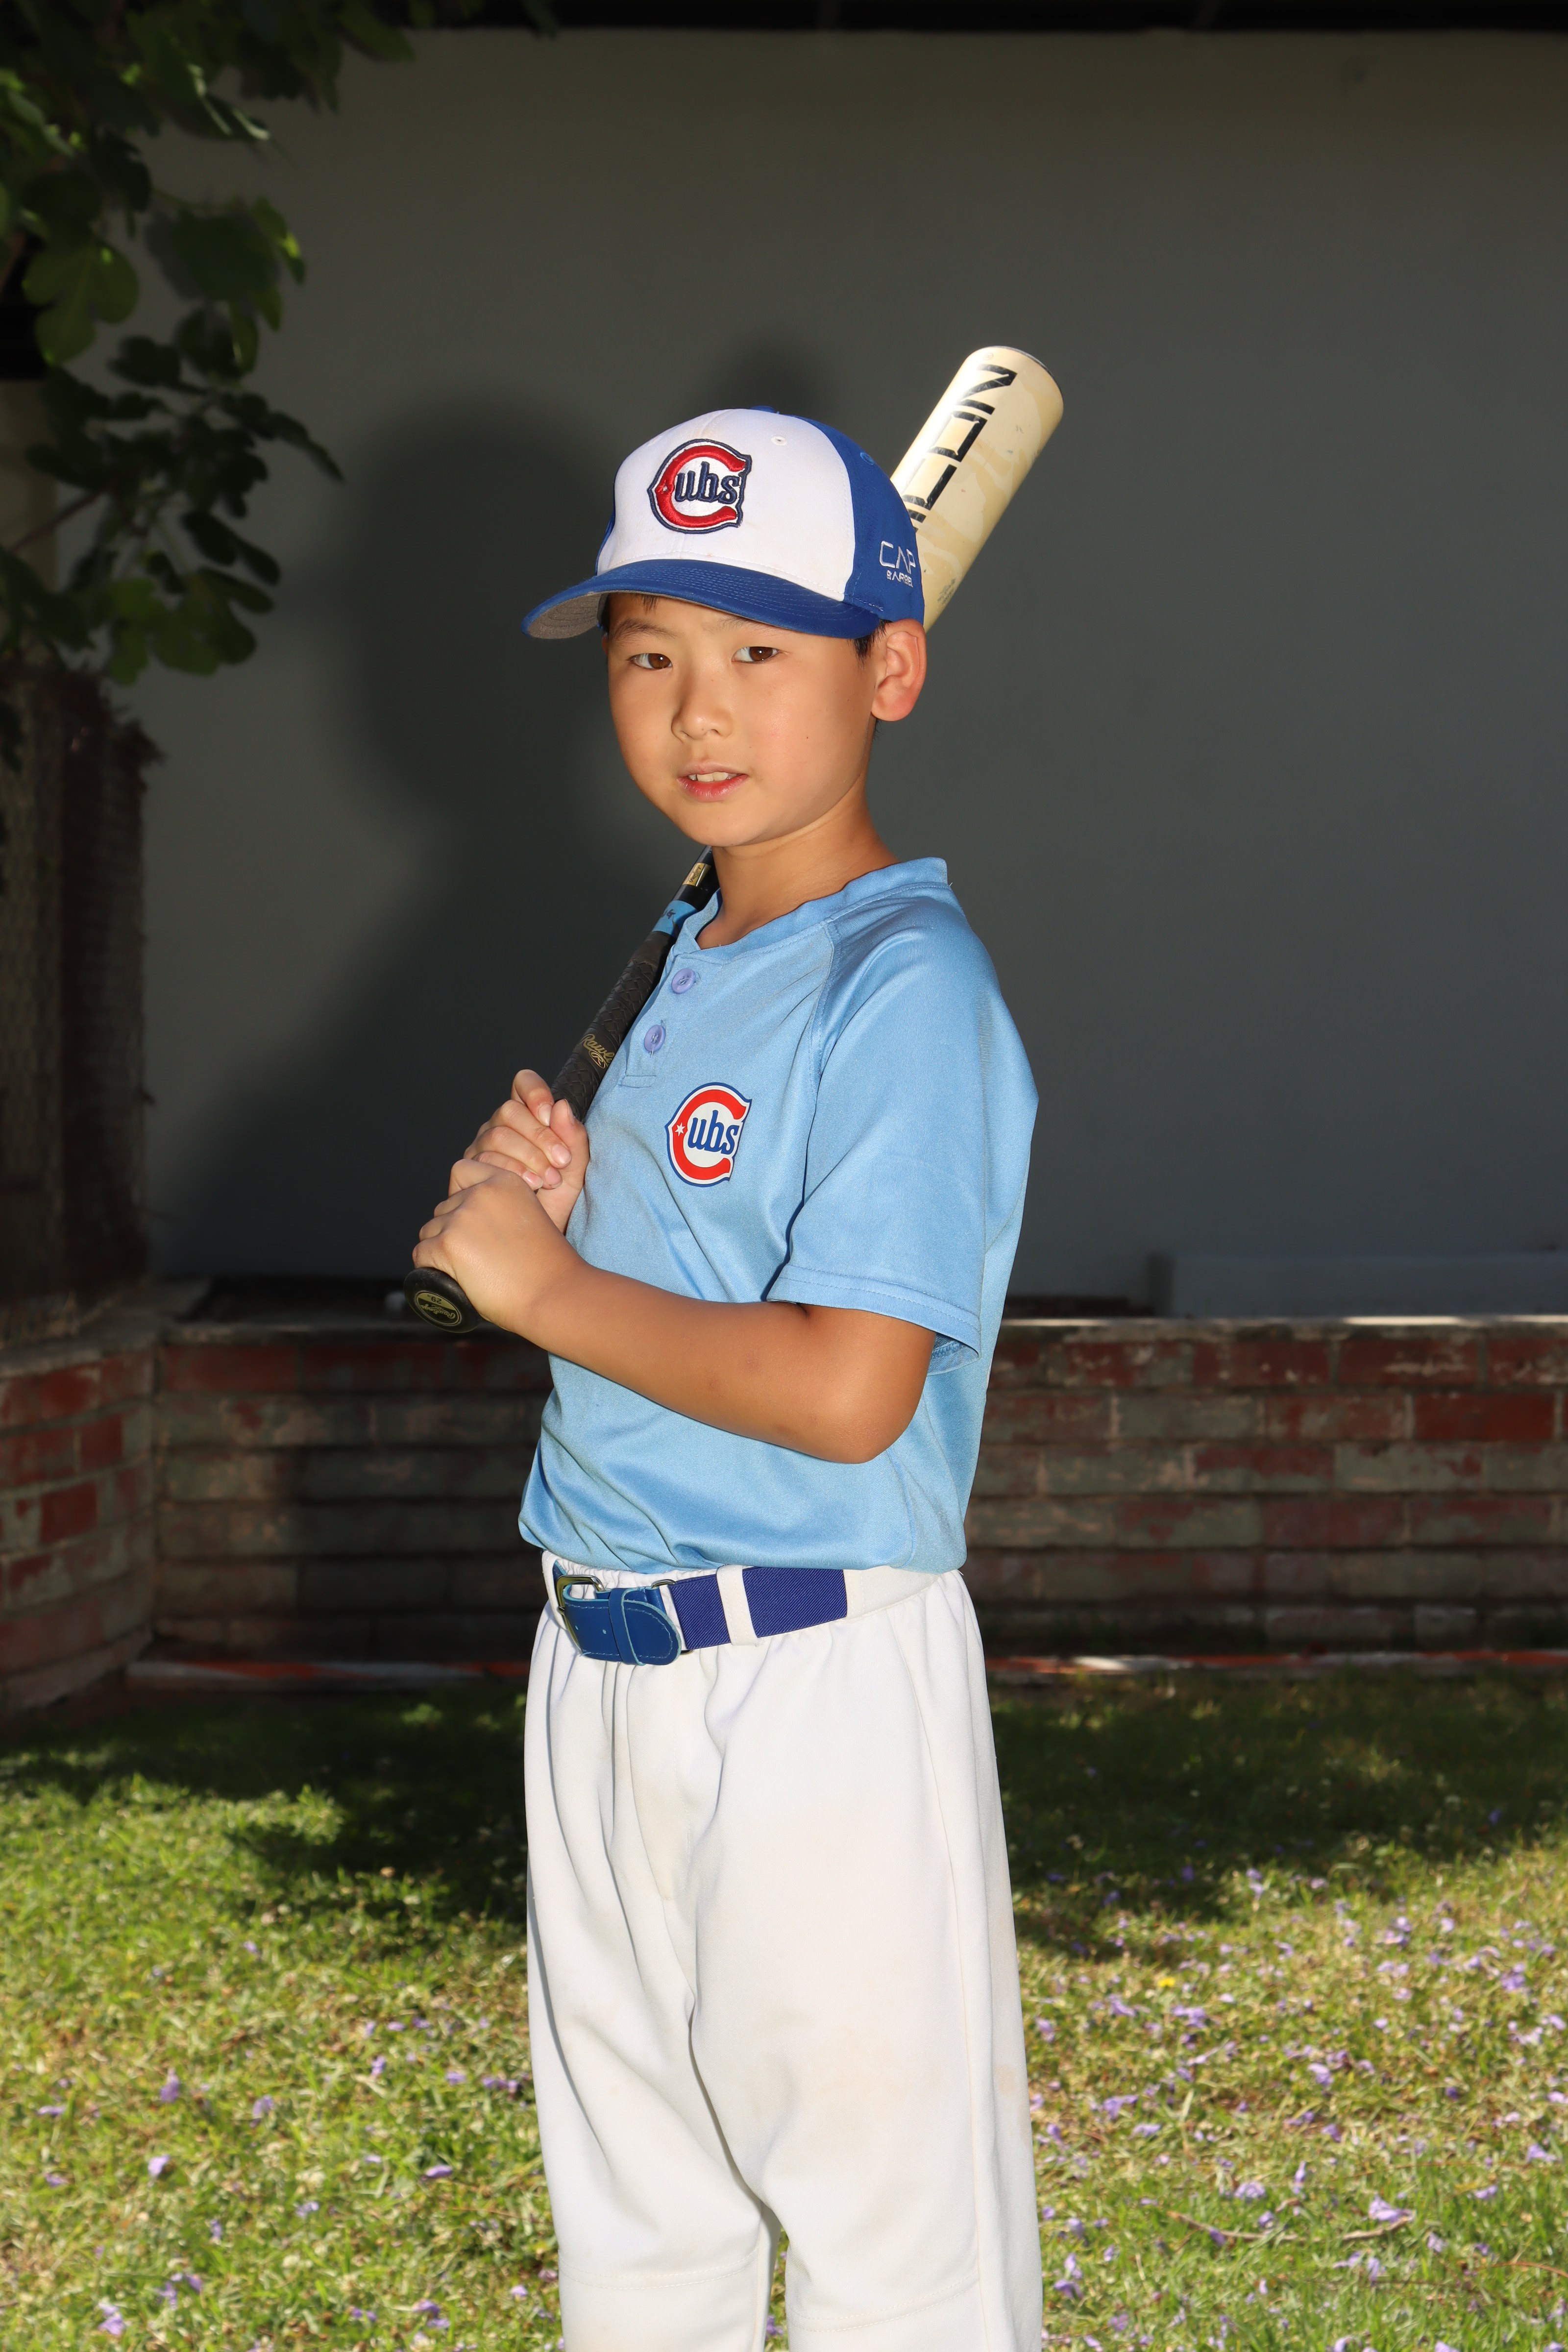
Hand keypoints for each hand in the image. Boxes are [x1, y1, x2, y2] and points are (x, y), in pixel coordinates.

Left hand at [412, 1162, 572, 1338]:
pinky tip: (453, 1278)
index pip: (461, 1171)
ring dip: (441, 1250)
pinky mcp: (448, 1245)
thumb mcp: (530, 1217)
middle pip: (443, 1208)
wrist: (554, 1295)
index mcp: (506, 1181)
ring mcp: (462, 1218)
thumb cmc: (547, 1267)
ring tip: (469, 1271)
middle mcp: (481, 1193)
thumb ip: (503, 1208)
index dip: (460, 1197)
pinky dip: (431, 1268)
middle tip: (477, 1257)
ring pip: (430, 1232)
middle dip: (452, 1230)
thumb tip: (474, 1218)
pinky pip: (421, 1254)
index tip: (472, 1222)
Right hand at [448, 1069, 588, 1235]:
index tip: (550, 1114)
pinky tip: (527, 1189)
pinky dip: (509, 1172)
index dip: (534, 1092)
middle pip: (509, 1111)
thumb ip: (574, 1137)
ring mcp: (480, 1148)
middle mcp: (499, 1128)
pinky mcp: (466, 1171)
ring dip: (527, 1157)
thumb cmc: (556, 1204)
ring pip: (496, 1135)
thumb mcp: (574, 1170)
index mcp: (526, 1119)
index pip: (522, 1084)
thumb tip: (562, 1105)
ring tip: (548, 1181)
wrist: (537, 1240)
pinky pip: (482, 1160)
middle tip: (560, 1162)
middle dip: (539, 1136)